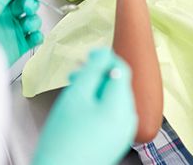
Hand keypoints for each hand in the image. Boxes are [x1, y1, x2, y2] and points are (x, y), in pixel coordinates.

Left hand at [0, 0, 43, 65]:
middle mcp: (5, 17)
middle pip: (26, 4)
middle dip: (31, 3)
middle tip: (28, 8)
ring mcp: (13, 31)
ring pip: (32, 20)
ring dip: (35, 20)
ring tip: (29, 25)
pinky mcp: (19, 46)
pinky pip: (34, 38)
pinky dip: (38, 36)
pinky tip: (34, 36)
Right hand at [32, 48, 136, 164]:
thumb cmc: (63, 140)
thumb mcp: (76, 95)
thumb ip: (93, 70)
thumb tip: (105, 54)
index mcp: (122, 106)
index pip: (122, 68)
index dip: (105, 57)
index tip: (89, 56)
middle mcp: (129, 119)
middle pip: (117, 85)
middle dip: (97, 76)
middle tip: (75, 74)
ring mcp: (124, 132)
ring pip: (113, 99)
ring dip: (96, 90)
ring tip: (74, 92)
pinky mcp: (116, 140)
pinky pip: (111, 114)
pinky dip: (98, 106)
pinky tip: (80, 110)